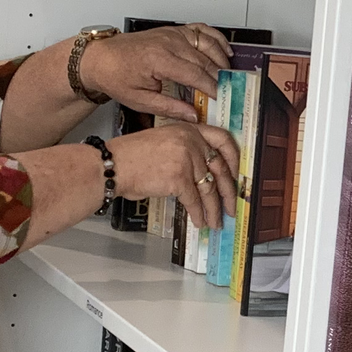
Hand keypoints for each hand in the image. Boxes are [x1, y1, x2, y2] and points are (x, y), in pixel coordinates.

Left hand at [86, 24, 231, 119]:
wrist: (101, 58)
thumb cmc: (116, 76)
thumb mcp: (140, 100)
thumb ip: (169, 108)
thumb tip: (192, 116)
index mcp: (159, 60)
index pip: (195, 74)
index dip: (212, 88)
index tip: (221, 98)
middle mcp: (168, 43)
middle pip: (204, 60)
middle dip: (219, 76)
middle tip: (229, 90)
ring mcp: (172, 34)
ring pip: (207, 43)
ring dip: (221, 58)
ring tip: (228, 74)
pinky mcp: (173, 31)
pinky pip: (200, 30)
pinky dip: (215, 38)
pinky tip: (224, 49)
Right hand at [113, 120, 240, 230]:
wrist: (113, 165)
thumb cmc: (132, 157)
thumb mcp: (163, 141)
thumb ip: (187, 151)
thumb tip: (204, 176)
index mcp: (188, 130)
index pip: (222, 139)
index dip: (234, 158)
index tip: (237, 173)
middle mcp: (191, 141)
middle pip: (220, 169)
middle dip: (228, 192)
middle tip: (231, 206)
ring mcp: (186, 159)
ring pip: (208, 189)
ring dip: (213, 209)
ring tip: (215, 221)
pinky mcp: (179, 178)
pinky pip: (194, 201)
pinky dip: (198, 214)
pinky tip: (199, 221)